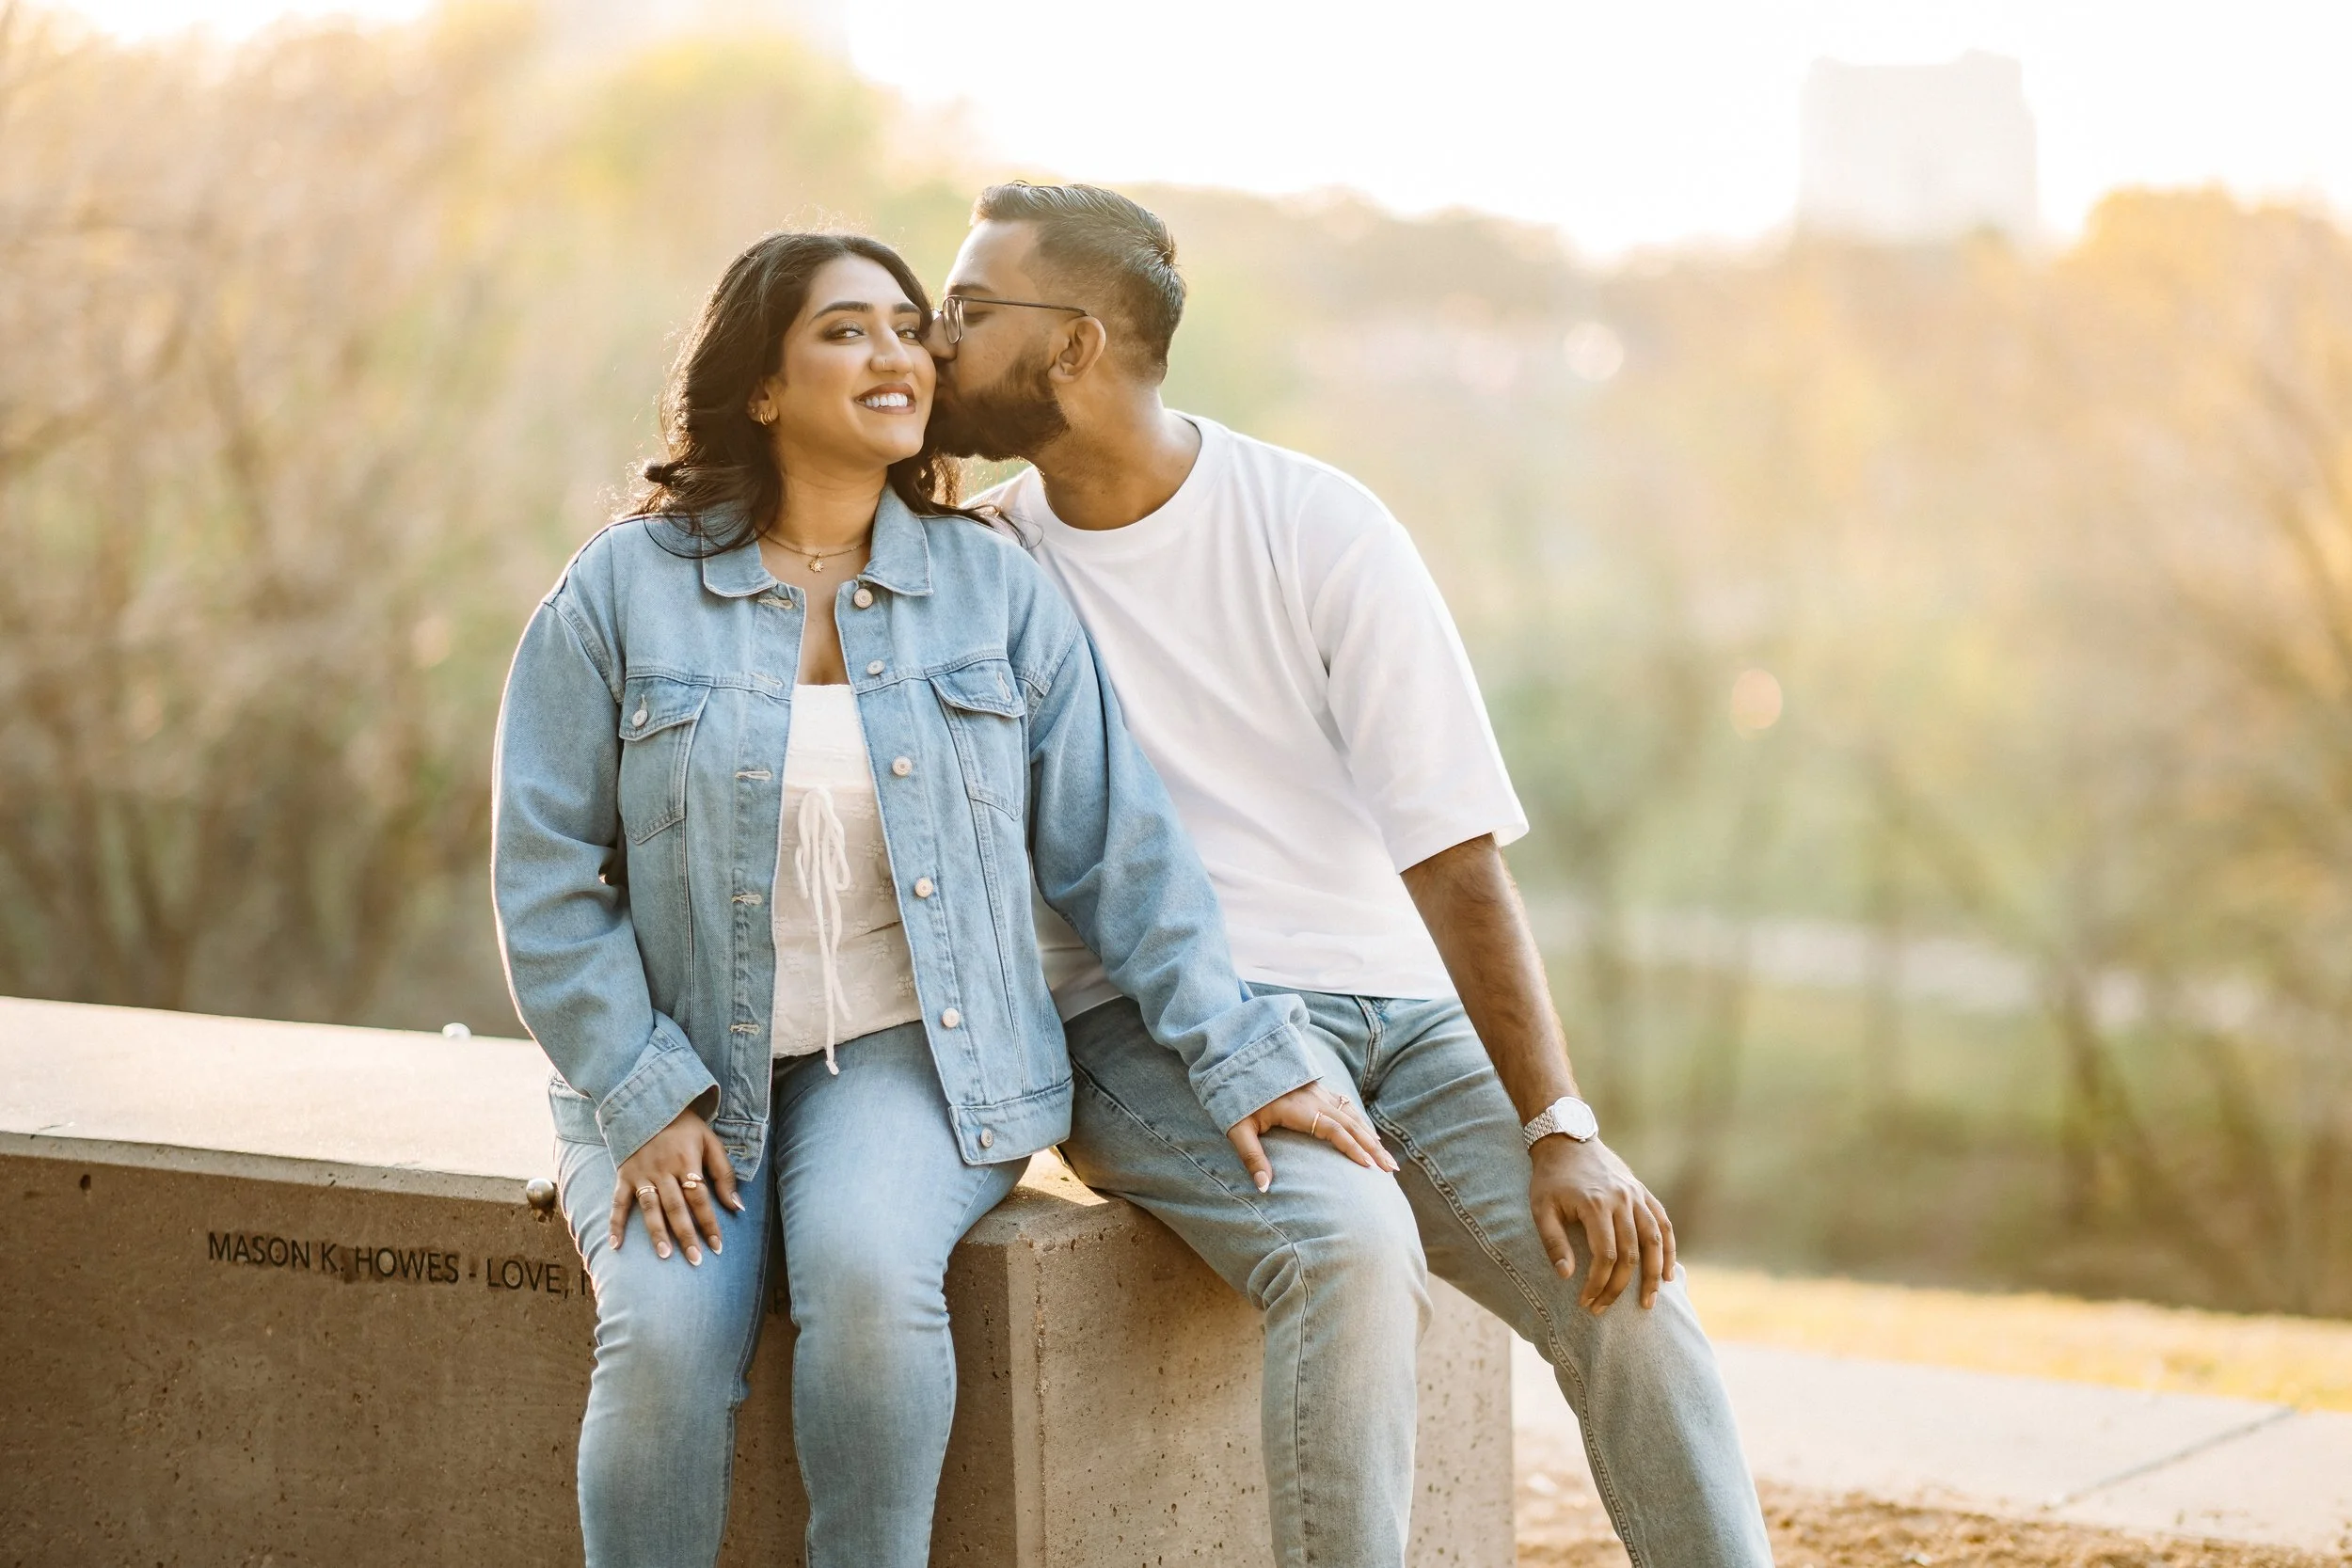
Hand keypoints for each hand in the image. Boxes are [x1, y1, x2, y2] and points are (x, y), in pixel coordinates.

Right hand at [609, 1107, 742, 1264]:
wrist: (650, 1103)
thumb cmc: (686, 1128)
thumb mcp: (711, 1142)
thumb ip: (724, 1174)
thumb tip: (737, 1207)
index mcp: (687, 1162)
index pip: (700, 1199)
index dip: (710, 1223)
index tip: (717, 1247)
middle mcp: (663, 1170)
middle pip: (676, 1207)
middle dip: (687, 1235)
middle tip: (695, 1260)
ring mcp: (641, 1174)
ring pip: (650, 1208)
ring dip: (657, 1232)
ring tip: (665, 1255)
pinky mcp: (624, 1175)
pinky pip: (618, 1202)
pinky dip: (615, 1223)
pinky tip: (615, 1244)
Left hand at [1226, 1082, 1398, 1191]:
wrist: (1238, 1057)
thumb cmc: (1235, 1097)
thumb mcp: (1238, 1128)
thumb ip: (1252, 1157)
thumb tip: (1264, 1188)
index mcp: (1298, 1108)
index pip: (1332, 1129)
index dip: (1351, 1147)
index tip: (1367, 1166)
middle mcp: (1314, 1098)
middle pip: (1351, 1124)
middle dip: (1373, 1147)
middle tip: (1390, 1169)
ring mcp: (1318, 1091)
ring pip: (1351, 1115)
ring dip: (1371, 1136)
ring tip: (1387, 1157)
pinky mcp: (1316, 1089)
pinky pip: (1345, 1106)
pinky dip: (1361, 1121)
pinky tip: (1369, 1133)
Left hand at [1529, 1137, 1675, 1311]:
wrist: (1566, 1140)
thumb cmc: (1550, 1178)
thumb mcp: (1541, 1208)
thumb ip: (1553, 1242)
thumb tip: (1567, 1277)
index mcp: (1595, 1204)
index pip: (1605, 1255)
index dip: (1598, 1284)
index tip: (1586, 1302)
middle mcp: (1621, 1200)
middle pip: (1631, 1253)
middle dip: (1619, 1287)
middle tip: (1606, 1308)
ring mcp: (1635, 1195)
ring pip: (1655, 1239)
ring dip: (1654, 1273)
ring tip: (1649, 1301)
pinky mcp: (1642, 1192)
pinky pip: (1662, 1222)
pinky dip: (1669, 1248)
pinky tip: (1669, 1273)